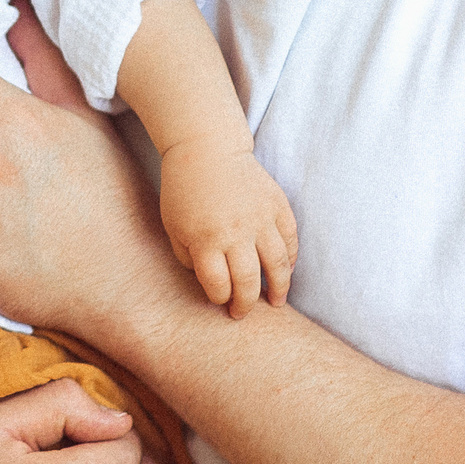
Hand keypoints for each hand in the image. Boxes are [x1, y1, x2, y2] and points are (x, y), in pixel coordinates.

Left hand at [158, 144, 297, 314]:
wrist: (206, 149)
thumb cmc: (183, 191)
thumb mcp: (173, 227)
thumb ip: (188, 259)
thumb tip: (211, 283)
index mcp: (205, 238)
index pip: (218, 284)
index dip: (220, 298)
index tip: (220, 300)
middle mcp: (235, 231)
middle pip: (248, 281)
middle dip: (246, 304)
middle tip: (244, 314)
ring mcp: (260, 218)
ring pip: (277, 265)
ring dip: (279, 289)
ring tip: (275, 302)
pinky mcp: (277, 205)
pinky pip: (291, 240)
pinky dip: (290, 259)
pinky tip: (285, 271)